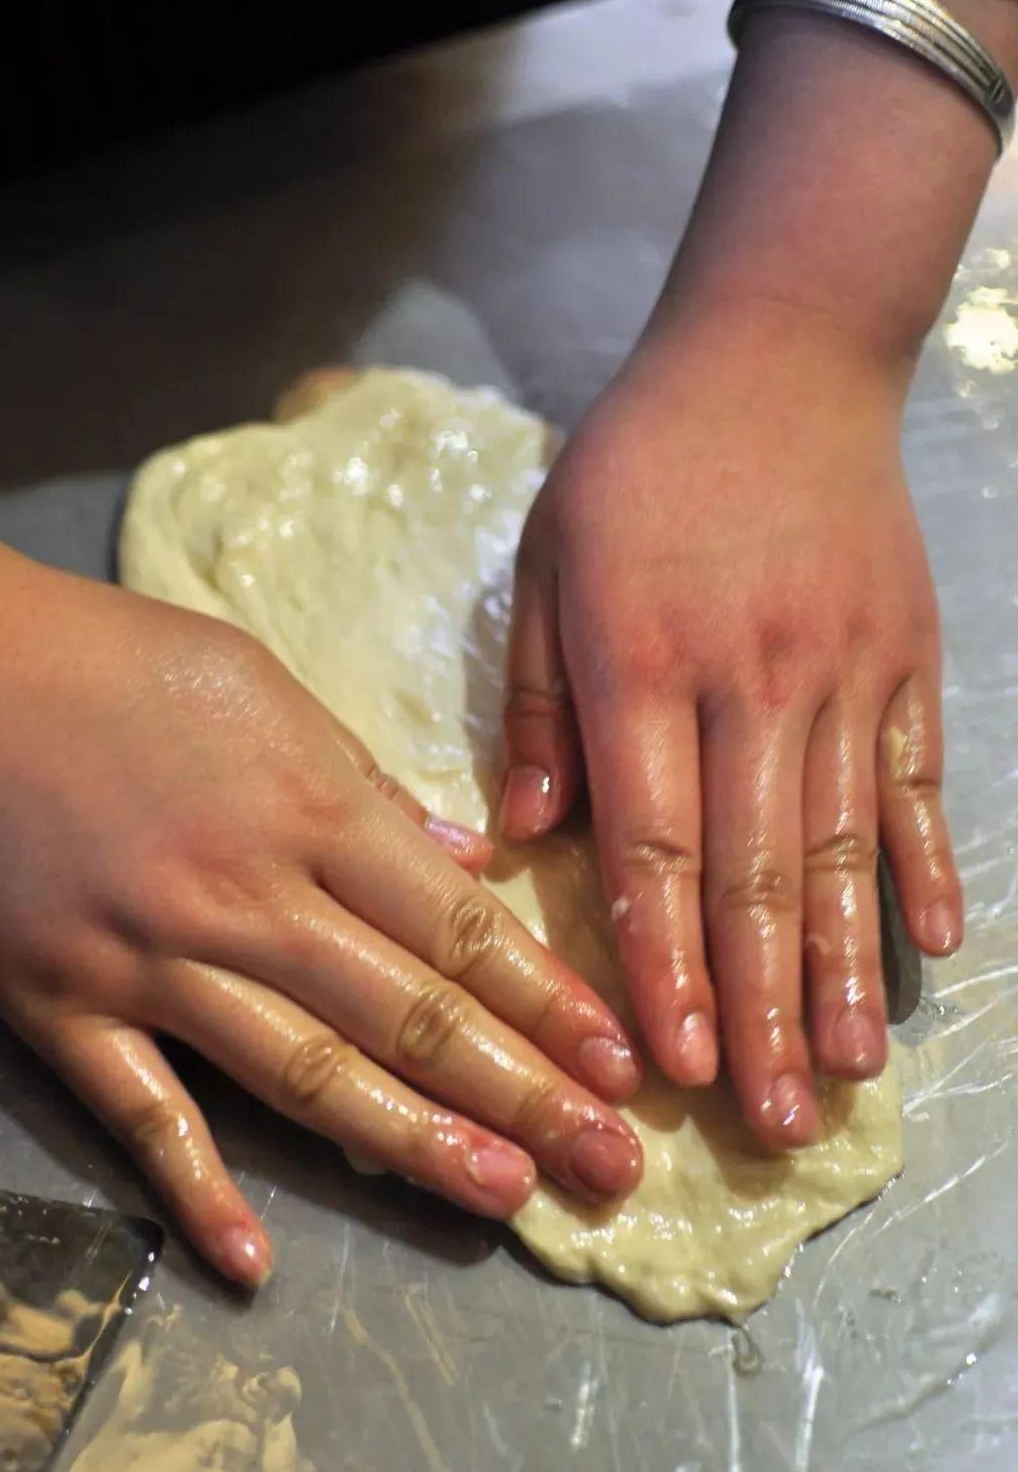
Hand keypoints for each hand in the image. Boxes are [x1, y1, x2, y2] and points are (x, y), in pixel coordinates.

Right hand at [0, 513, 641, 1284]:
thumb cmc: (119, 661)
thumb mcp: (265, 687)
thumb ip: (369, 783)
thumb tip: (469, 864)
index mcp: (310, 809)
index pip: (456, 928)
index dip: (547, 1003)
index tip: (622, 1065)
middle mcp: (247, 898)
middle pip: (409, 1014)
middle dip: (525, 1092)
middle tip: (612, 1165)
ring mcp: (153, 962)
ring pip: (306, 1074)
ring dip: (415, 1145)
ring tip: (506, 1199)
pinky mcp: (64, 1005)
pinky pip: (139, 1111)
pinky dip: (194, 1187)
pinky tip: (248, 1261)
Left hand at [501, 306, 961, 1146]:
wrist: (780, 349)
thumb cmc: (639, 463)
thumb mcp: (548, 560)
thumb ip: (538, 703)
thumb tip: (530, 834)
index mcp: (643, 665)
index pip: (656, 844)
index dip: (665, 962)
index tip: (671, 1063)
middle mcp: (751, 682)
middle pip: (759, 873)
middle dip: (762, 1007)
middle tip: (773, 1122)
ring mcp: (843, 671)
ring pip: (846, 844)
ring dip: (847, 965)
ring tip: (849, 1069)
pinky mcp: (906, 653)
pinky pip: (917, 775)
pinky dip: (928, 862)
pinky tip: (940, 943)